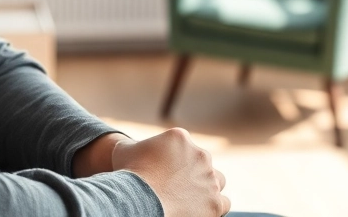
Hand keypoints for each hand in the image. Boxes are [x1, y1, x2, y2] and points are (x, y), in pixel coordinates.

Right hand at [110, 128, 228, 216]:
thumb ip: (130, 144)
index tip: (165, 174)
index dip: (176, 162)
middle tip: (176, 188)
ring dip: (207, 188)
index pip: (185, 147)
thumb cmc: (129, 175)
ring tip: (191, 201)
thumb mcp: (124, 151)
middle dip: (192, 174)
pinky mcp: (215, 202)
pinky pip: (223, 203)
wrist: (140, 198)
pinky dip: (214, 207)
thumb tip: (128, 146)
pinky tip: (199, 211)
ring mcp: (210, 178)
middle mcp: (200, 154)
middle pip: (203, 163)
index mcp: (180, 138)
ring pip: (217, 181)